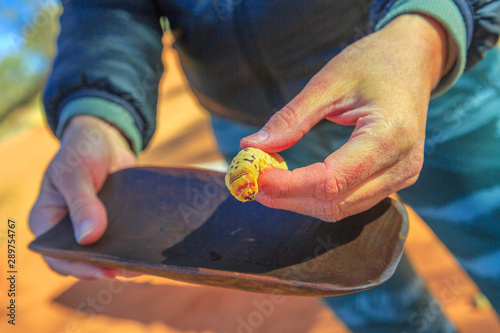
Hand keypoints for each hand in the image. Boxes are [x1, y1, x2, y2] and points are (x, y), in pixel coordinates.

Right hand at [30, 115, 136, 277]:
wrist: (105, 138)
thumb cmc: (82, 150)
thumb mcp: (75, 173)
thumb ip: (82, 204)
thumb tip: (88, 239)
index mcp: (48, 221)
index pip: (57, 256)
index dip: (79, 268)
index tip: (105, 271)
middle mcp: (68, 230)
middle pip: (83, 260)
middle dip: (106, 267)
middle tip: (131, 269)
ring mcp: (92, 228)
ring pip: (106, 254)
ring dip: (124, 260)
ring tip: (144, 264)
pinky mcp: (113, 223)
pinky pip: (122, 240)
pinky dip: (134, 246)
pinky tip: (150, 249)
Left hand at [241, 14, 452, 221]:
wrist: (412, 62)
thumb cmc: (373, 63)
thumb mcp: (328, 82)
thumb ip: (291, 119)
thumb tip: (252, 147)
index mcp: (389, 134)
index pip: (331, 180)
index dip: (288, 185)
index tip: (255, 175)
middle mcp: (402, 164)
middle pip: (334, 202)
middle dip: (287, 198)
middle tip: (252, 182)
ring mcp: (403, 177)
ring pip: (341, 209)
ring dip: (300, 201)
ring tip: (269, 181)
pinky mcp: (397, 180)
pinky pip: (352, 202)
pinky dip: (319, 197)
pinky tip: (296, 182)